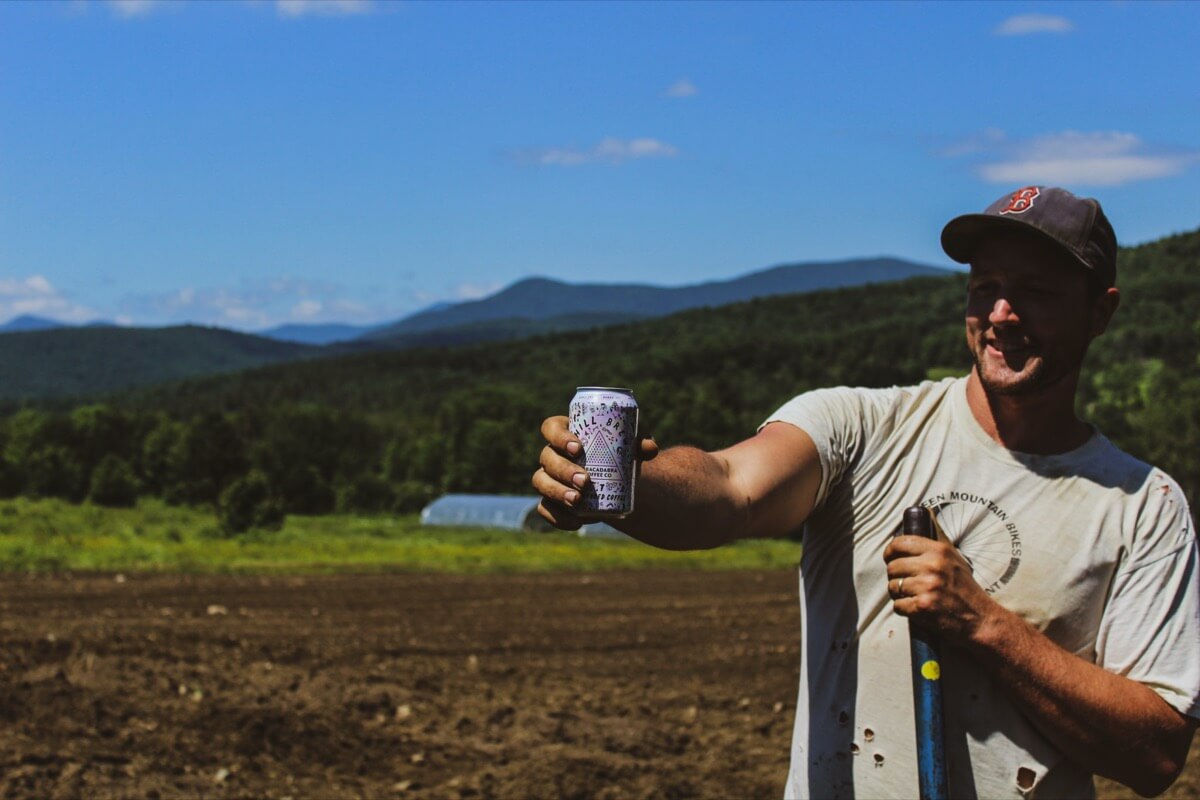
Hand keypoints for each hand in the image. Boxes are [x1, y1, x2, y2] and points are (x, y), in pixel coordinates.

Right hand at [531, 415, 657, 529]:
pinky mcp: (551, 501)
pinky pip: (545, 509)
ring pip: (540, 482)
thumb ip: (641, 443)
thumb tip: (650, 448)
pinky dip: (558, 518)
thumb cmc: (619, 455)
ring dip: (557, 492)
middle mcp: (551, 454)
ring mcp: (548, 478)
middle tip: (585, 481)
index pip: (550, 427)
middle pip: (546, 457)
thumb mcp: (630, 448)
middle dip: (563, 470)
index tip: (577, 448)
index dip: (559, 437)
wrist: (616, 482)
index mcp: (565, 433)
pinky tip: (577, 522)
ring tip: (577, 501)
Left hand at [883, 533, 997, 643]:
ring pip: (893, 586)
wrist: (979, 618)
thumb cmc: (964, 588)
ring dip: (899, 594)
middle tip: (906, 582)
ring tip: (914, 595)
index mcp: (939, 551)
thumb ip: (936, 540)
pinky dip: (904, 609)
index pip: (900, 543)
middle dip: (895, 576)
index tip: (890, 558)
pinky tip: (917, 608)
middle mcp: (932, 566)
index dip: (890, 551)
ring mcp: (927, 587)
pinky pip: (897, 605)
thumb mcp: (954, 557)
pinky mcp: (922, 606)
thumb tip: (924, 513)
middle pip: (893, 567)